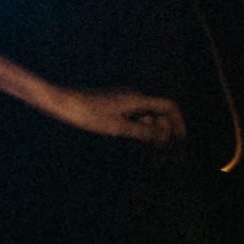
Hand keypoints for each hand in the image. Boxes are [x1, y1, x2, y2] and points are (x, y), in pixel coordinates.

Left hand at [48, 84, 185, 144]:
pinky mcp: (112, 102)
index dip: (178, 122)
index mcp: (136, 98)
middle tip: (167, 148)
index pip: (168, 106)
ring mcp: (122, 98)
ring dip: (153, 128)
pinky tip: (137, 138)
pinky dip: (140, 125)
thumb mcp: (116, 126)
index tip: (181, 139)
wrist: (62, 102)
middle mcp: (132, 95)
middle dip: (166, 127)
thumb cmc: (87, 114)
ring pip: (146, 113)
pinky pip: (133, 113)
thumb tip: (163, 137)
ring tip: (155, 147)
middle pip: (159, 110)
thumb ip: (141, 131)